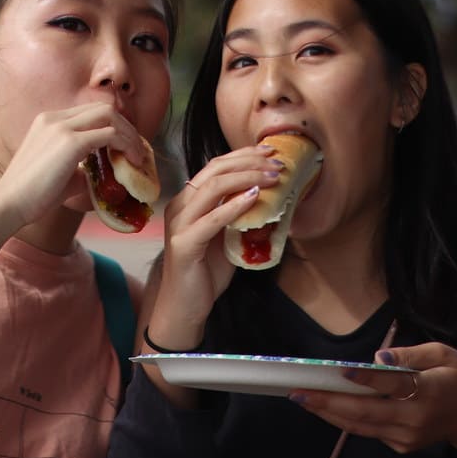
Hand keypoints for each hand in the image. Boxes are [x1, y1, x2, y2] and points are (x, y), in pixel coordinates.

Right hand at [0, 102, 145, 227]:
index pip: (91, 112)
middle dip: (126, 127)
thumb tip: (102, 175)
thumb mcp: (60, 174)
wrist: (9, 203)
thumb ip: (81, 168)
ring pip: (110, 117)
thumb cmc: (31, 195)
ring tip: (138, 155)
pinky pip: (110, 135)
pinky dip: (126, 145)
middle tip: (137, 149)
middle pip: (104, 109)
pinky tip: (131, 161)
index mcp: (49, 121)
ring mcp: (62, 127)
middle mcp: (55, 118)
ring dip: (129, 134)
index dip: (114, 126)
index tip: (126, 144)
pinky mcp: (70, 142)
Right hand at [148, 145, 281, 342]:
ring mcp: (179, 224)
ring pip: (213, 188)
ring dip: (247, 178)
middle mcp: (180, 206)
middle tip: (277, 162)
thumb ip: (240, 215)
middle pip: (215, 171)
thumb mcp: (227, 236)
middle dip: (249, 162)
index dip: (243, 155)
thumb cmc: (206, 272)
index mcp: (189, 201)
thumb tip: (273, 198)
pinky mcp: (184, 244)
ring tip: (273, 177)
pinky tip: (254, 198)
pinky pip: (212, 220)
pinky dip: (234, 206)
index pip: (215, 166)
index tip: (270, 151)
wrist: (184, 306)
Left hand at [289, 342, 456, 454]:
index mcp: (430, 390)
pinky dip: (345, 419)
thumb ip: (413, 353)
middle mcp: (416, 418)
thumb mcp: (446, 354)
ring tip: (302, 399)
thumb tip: (380, 358)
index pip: (393, 385)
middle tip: (299, 391)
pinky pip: (368, 431)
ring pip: (361, 426)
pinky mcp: (401, 446)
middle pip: (366, 411)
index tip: (341, 370)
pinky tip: (325, 407)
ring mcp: (407, 436)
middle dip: (329, 402)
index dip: (367, 379)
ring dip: (328, 413)